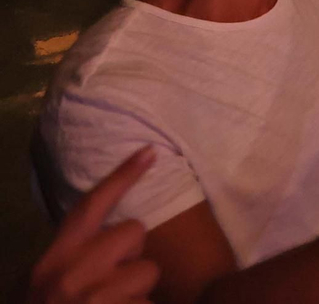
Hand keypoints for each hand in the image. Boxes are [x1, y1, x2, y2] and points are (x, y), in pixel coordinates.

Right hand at [27, 147, 159, 303]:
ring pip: (148, 270)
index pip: (89, 208)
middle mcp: (72, 274)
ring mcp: (96, 297)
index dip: (121, 177)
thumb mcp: (44, 282)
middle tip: (111, 282)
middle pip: (133, 232)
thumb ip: (74, 256)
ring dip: (139, 290)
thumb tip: (117, 231)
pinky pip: (151, 303)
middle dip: (131, 253)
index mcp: (53, 260)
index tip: (151, 151)